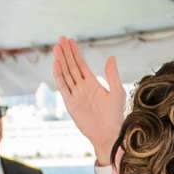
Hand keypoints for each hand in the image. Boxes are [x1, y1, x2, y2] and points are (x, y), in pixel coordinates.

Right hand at [52, 37, 126, 156]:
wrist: (108, 134)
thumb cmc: (115, 116)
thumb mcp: (117, 92)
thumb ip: (112, 75)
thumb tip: (111, 57)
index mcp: (93, 83)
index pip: (81, 64)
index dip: (75, 52)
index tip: (70, 40)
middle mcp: (82, 87)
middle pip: (71, 66)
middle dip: (66, 52)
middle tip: (60, 38)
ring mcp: (75, 94)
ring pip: (66, 74)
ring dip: (61, 61)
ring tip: (57, 48)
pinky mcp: (70, 103)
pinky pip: (63, 87)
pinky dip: (59, 75)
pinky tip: (56, 64)